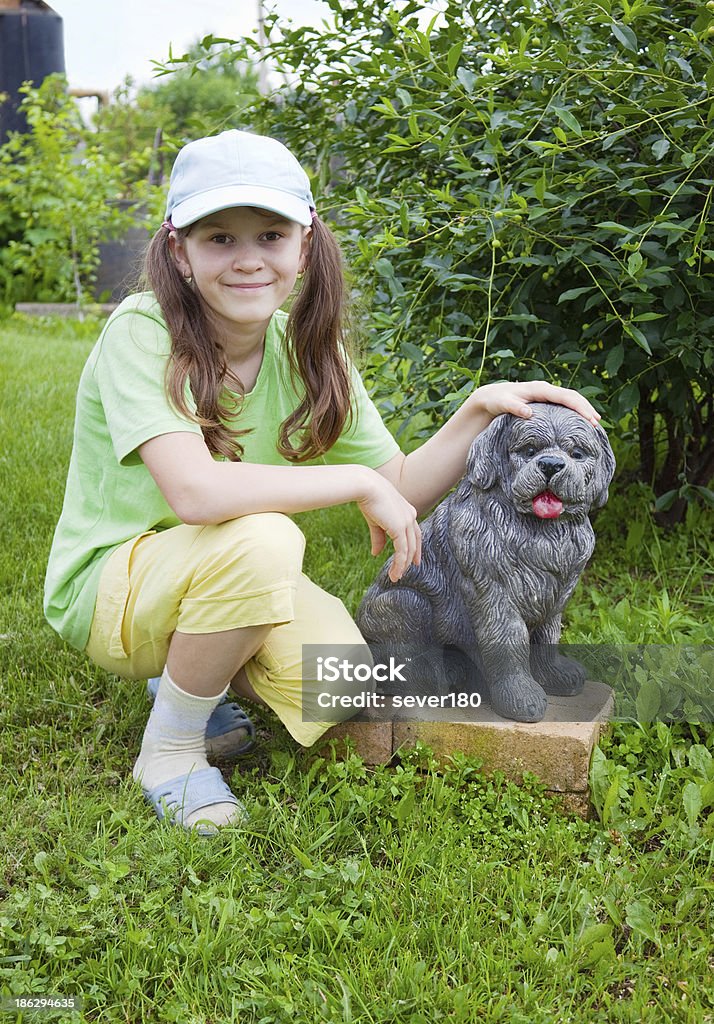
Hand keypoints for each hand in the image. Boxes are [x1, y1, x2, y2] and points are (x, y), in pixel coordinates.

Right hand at [357, 470, 421, 581]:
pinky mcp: (400, 528)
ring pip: (409, 550)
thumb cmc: (369, 499)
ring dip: (402, 565)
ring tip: (395, 577)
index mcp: (408, 512)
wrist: (366, 486)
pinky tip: (394, 572)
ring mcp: (407, 522)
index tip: (413, 560)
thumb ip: (378, 537)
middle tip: (403, 572)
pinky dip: (399, 563)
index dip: (415, 548)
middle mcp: (411, 516)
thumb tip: (376, 554)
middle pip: (414, 543)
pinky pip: (402, 551)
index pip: (415, 533)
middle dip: (409, 559)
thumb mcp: (375, 521)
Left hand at [471, 381, 600, 426]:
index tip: (590, 420)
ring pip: (570, 400)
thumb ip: (514, 407)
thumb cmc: (497, 400)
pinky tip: (580, 423)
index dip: (579, 407)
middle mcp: (546, 390)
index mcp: (539, 389)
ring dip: (583, 410)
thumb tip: (528, 413)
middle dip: (586, 409)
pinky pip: (564, 405)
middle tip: (597, 424)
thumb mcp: (502, 404)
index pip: (565, 397)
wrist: (491, 397)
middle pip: (573, 397)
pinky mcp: (545, 402)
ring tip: (594, 424)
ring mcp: (547, 395)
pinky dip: (574, 412)